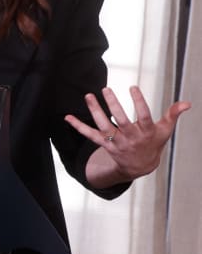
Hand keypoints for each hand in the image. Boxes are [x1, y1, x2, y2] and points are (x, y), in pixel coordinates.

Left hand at [66, 86, 190, 185]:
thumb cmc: (153, 143)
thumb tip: (187, 103)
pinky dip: (78, 126)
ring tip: (88, 96)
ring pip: (104, 126)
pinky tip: (67, 117)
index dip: (139, 102)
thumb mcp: (165, 130)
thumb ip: (173, 115)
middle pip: (121, 120)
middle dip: (113, 105)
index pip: (143, 116)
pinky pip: (90, 135)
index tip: (133, 87)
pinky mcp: (105, 144)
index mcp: (147, 132)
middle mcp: (131, 138)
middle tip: (105, 89)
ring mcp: (117, 142)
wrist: (140, 166)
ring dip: (95, 111)